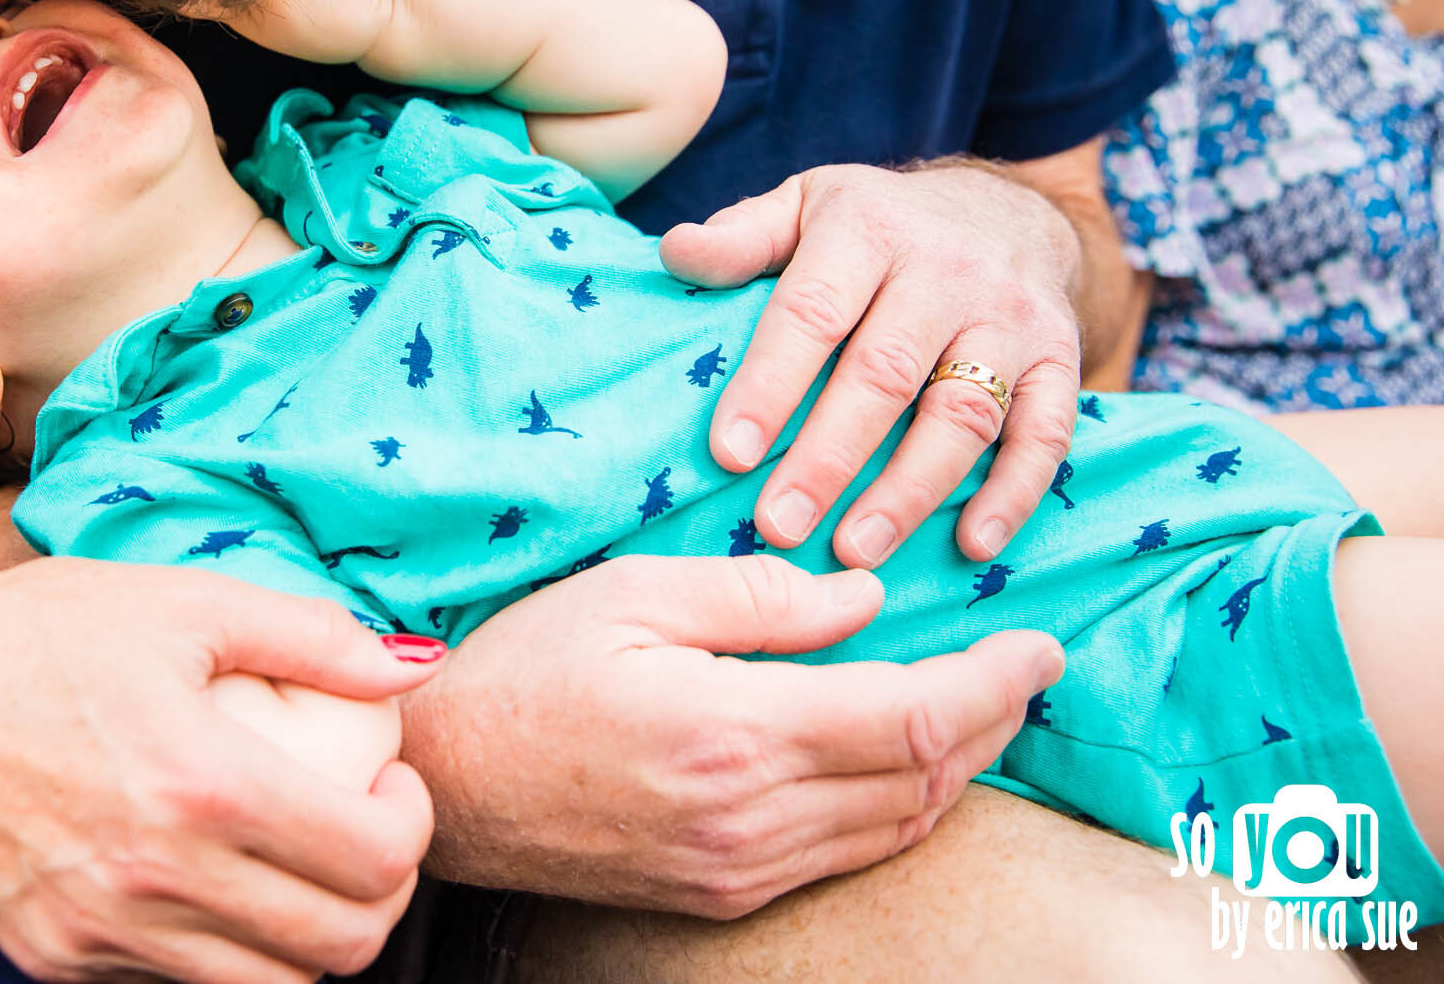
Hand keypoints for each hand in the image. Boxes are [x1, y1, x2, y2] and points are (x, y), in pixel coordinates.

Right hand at [0, 564, 444, 980]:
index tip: (392, 786)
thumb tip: (415, 665)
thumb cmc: (43, 636)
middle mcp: (160, 878)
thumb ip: (313, 637)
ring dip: (309, 936)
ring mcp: (105, 933)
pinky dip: (223, 949)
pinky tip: (213, 879)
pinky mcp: (59, 961)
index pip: (375, 861)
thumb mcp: (185, 603)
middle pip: (341, 948)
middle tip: (363, 831)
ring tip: (298, 864)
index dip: (412, 826)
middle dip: (381, 893)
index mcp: (205, 784)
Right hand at [401, 553, 1061, 916]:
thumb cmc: (522, 670)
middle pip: (925, 779)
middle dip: (996, 720)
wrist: (444, 782)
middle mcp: (750, 818)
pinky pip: (846, 856)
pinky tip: (907, 763)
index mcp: (734, 731)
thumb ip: (760, 595)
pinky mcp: (720, 892)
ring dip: (959, 768)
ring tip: (986, 707)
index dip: (996, 681)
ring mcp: (738, 867)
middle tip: (1028, 666)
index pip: (916, 716)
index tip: (1041, 643)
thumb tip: (864, 599)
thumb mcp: (631, 593)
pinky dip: (901, 806)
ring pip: (897, 828)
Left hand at [660, 161, 1082, 566]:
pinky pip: (1046, 432)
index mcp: (867, 230)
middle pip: (885, 373)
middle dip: (830, 456)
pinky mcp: (1060, 357)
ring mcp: (1010, 317)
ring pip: (963, 412)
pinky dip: (1014, 492)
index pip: (812, 312)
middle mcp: (945, 271)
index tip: (730, 453)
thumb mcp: (803, 207)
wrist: (1008, 208)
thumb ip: (741, 238)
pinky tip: (972, 544)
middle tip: (780, 524)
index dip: (770, 384)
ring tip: (856, 552)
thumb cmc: (876, 226)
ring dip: (910, 490)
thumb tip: (675, 251)